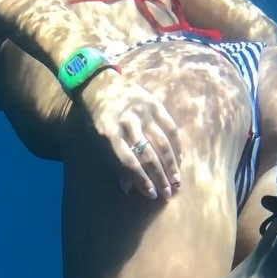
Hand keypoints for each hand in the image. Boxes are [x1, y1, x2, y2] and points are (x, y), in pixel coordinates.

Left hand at [78, 69, 180, 200]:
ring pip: (162, 142)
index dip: (141, 179)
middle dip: (159, 176)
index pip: (128, 160)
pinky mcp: (155, 103)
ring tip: (176, 181)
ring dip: (171, 164)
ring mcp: (142, 111)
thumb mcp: (97, 138)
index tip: (151, 194)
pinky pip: (170, 127)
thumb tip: (128, 188)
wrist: (100, 82)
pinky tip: (179, 160)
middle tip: (167, 193)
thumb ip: (113, 161)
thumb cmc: (97, 116)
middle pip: (147, 153)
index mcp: (108, 131)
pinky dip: (177, 145)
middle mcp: (127, 121)